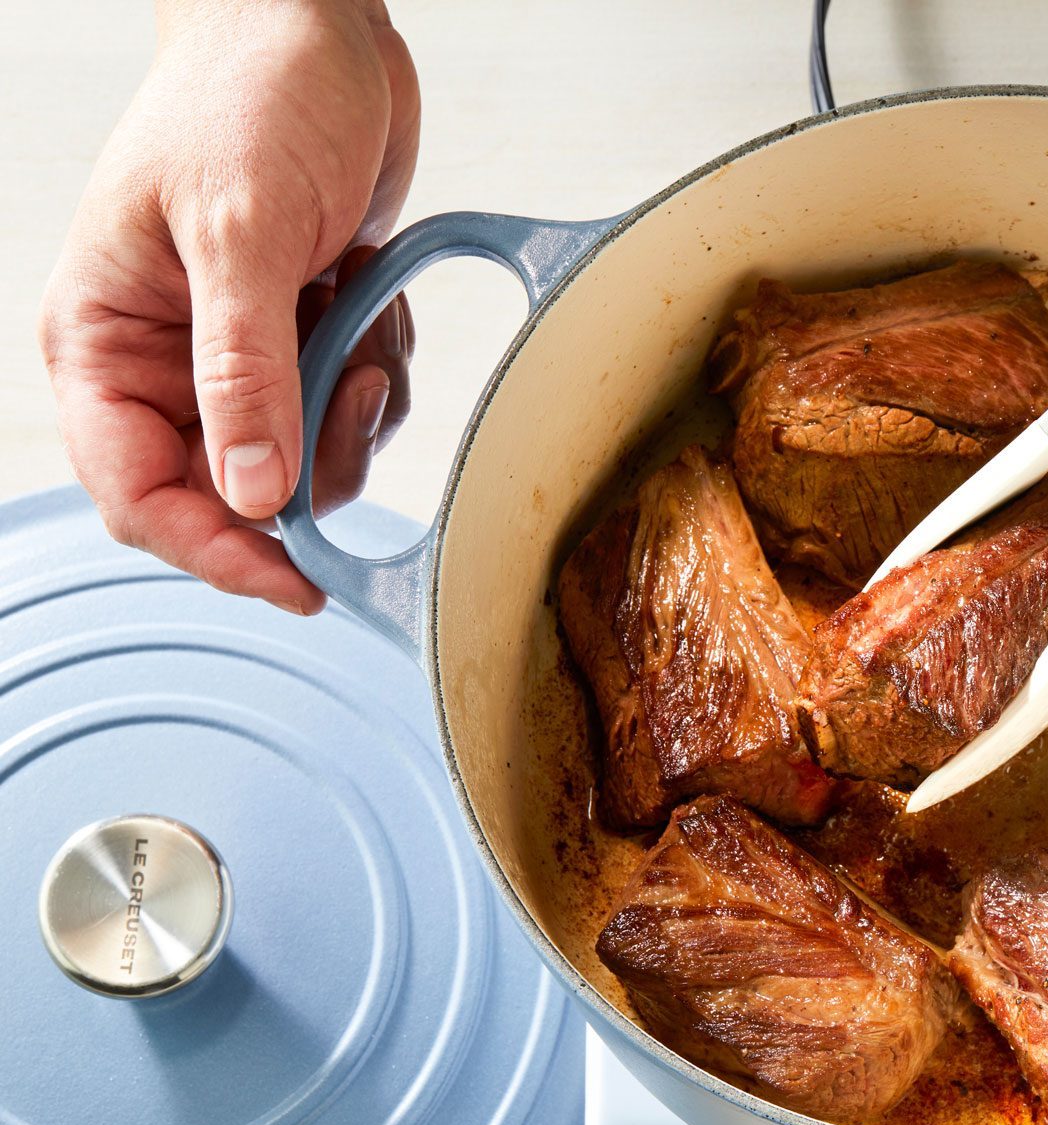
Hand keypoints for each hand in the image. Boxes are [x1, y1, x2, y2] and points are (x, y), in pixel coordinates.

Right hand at [39, 0, 419, 613]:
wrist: (317, 24)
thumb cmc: (250, 96)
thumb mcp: (242, 232)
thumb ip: (246, 370)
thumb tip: (253, 495)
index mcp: (104, 342)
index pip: (139, 495)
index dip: (218, 553)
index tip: (301, 582)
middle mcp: (163, 363)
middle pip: (233, 496)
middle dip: (309, 462)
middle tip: (355, 386)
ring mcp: (239, 354)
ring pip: (305, 459)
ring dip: (353, 407)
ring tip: (358, 314)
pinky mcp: (305, 336)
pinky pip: (351, 408)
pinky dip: (380, 370)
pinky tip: (370, 295)